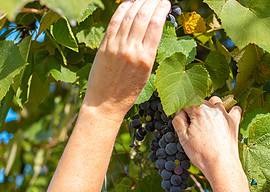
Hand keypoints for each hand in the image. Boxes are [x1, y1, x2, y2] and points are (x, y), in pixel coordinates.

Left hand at [83, 0, 170, 121]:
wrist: (104, 103)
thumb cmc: (127, 92)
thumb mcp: (145, 74)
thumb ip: (148, 52)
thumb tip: (151, 30)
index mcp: (146, 59)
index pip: (156, 25)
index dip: (161, 9)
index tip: (165, 3)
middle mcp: (131, 50)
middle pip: (142, 16)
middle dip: (151, 2)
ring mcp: (116, 46)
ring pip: (129, 15)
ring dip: (138, 1)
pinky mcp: (104, 45)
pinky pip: (114, 21)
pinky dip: (122, 9)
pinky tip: (129, 3)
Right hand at [172, 97, 242, 180]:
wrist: (221, 165)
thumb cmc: (201, 153)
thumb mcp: (183, 138)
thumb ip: (178, 121)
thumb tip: (180, 112)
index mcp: (198, 110)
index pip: (186, 104)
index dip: (182, 114)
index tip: (184, 124)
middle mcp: (212, 108)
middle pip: (200, 102)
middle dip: (195, 111)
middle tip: (195, 128)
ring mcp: (225, 114)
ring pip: (215, 101)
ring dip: (210, 107)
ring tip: (207, 122)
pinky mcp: (234, 121)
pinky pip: (234, 108)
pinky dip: (230, 110)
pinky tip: (224, 118)